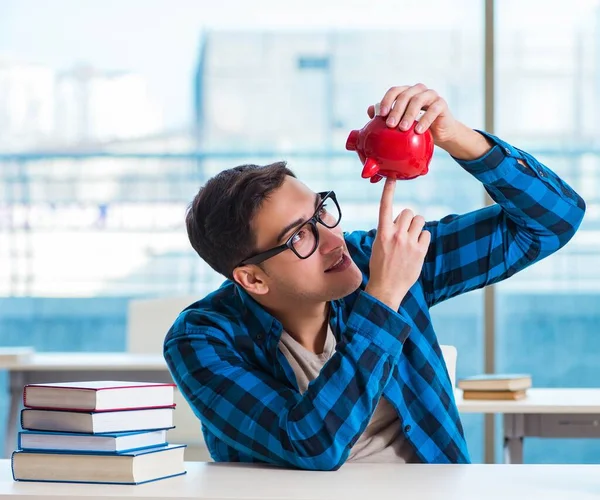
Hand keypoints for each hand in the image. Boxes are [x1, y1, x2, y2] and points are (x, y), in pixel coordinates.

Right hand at [365, 177, 430, 310]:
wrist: (386, 288)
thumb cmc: (380, 267)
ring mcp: (409, 243)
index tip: (391, 178)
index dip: (388, 191)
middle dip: (408, 219)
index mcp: (382, 233)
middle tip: (404, 231)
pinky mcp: (420, 251)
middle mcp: (396, 235)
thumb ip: (388, 232)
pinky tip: (417, 249)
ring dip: (417, 227)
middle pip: (408, 212)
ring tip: (411, 239)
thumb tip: (399, 222)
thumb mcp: (378, 246)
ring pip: (420, 221)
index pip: (385, 207)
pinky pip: (426, 235)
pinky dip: (423, 239)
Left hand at [367, 83, 458, 146]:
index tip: (381, 114)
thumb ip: (386, 115)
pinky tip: (418, 130)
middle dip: (396, 110)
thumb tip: (370, 111)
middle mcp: (418, 91)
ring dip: (409, 114)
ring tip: (403, 128)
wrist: (439, 133)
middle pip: (405, 95)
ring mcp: (431, 95)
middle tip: (390, 124)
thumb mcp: (400, 122)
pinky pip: (434, 109)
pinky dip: (425, 120)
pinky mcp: (441, 104)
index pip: (394, 91)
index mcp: (407, 92)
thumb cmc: (417, 126)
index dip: (387, 100)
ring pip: (418, 100)